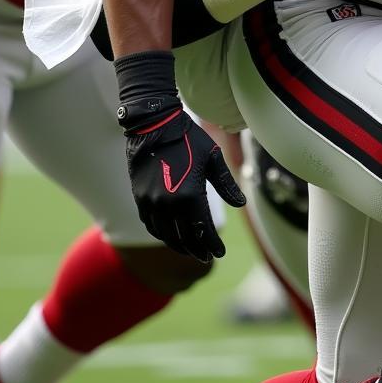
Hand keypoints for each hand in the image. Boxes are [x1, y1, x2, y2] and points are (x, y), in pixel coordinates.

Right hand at [122, 106, 245, 261]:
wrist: (154, 125)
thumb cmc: (188, 139)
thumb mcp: (213, 158)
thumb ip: (226, 184)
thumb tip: (241, 204)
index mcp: (190, 194)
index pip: (203, 229)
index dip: (212, 244)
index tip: (220, 253)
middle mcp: (169, 203)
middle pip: (184, 237)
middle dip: (197, 249)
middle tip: (207, 256)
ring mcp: (151, 202)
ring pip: (165, 234)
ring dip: (179, 245)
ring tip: (190, 250)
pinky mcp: (140, 198)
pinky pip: (151, 224)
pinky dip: (162, 234)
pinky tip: (170, 235)